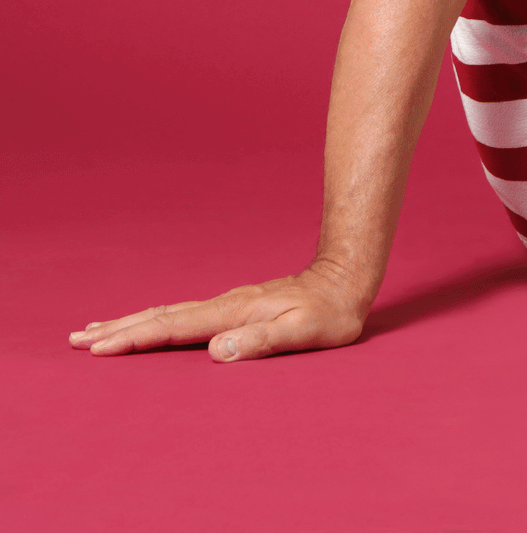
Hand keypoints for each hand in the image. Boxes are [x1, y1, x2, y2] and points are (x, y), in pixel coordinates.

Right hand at [69, 263, 369, 362]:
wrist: (345, 278)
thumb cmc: (330, 312)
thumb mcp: (304, 331)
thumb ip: (262, 340)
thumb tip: (217, 351)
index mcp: (233, 313)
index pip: (174, 328)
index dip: (136, 339)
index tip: (99, 348)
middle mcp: (224, 304)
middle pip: (161, 316)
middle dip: (119, 328)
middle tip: (76, 339)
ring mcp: (227, 302)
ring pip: (168, 312)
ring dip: (130, 321)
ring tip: (96, 329)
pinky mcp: (233, 305)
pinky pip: (183, 313)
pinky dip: (155, 318)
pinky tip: (150, 321)